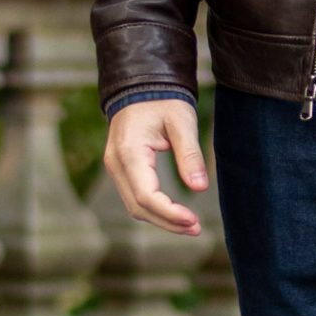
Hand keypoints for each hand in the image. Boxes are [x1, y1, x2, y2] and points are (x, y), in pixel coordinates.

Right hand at [103, 98, 208, 236]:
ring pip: (134, 206)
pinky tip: (175, 214)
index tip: (193, 221)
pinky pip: (134, 197)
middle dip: (167, 222)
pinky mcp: (121, 169)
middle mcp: (116, 164)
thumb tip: (199, 188)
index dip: (169, 213)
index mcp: (129, 152)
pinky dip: (154, 209)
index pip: (146, 195)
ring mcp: (115, 168)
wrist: (141, 86)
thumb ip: (190, 155)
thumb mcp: (182, 122)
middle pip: (138, 207)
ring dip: (161, 220)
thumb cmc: (163, 101)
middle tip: (196, 229)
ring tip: (190, 226)